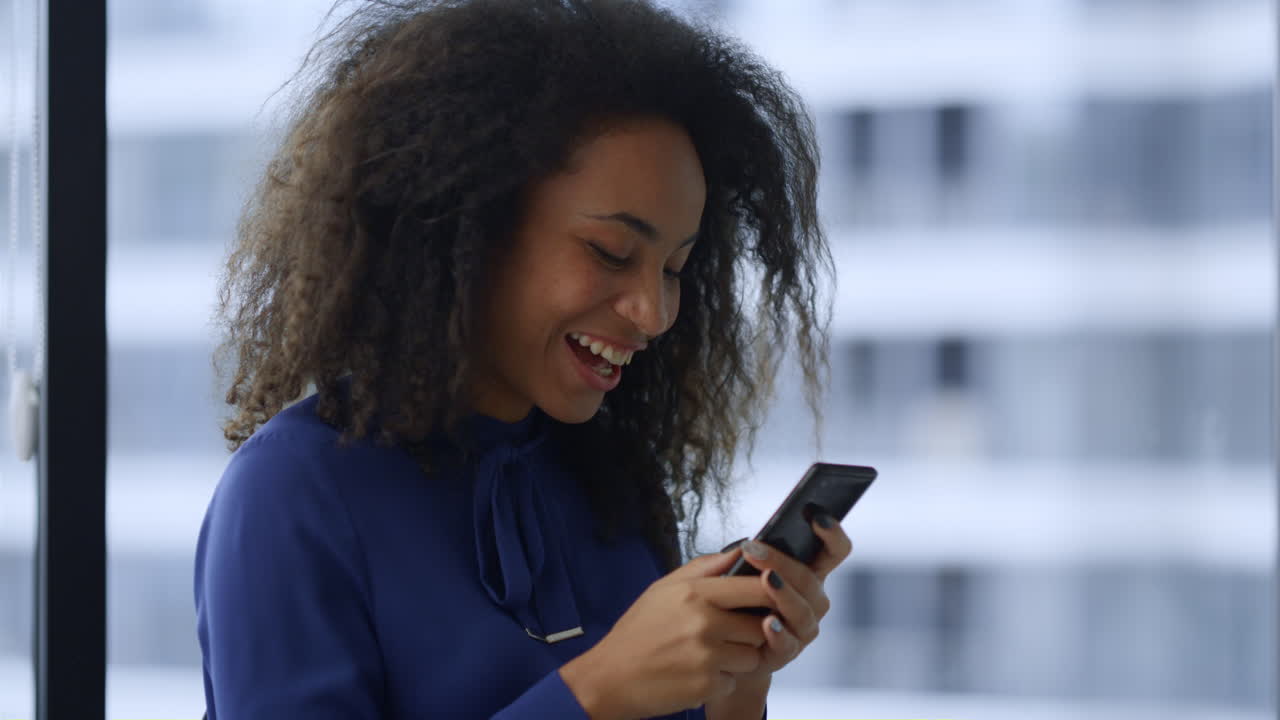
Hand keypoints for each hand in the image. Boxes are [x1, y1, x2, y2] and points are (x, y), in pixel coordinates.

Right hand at [560, 549, 775, 719]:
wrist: (610, 677)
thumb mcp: (663, 588)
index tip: (772, 594)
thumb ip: (704, 567)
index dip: (770, 591)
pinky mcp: (707, 686)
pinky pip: (733, 681)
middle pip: (759, 625)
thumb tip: (739, 550)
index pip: (755, 587)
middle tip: (727, 633)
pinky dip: (720, 680)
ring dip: (736, 658)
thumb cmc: (636, 634)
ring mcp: (707, 656)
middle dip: (749, 631)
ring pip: (751, 657)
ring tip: (707, 655)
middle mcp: (703, 623)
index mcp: (694, 593)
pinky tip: (696, 673)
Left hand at [729, 513, 853, 675]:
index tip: (817, 517)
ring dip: (785, 594)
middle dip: (783, 562)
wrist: (719, 647)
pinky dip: (779, 633)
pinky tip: (767, 623)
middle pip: (810, 579)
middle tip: (754, 550)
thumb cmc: (728, 602)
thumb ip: (733, 559)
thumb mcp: (725, 575)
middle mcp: (811, 600)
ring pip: (803, 611)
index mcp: (806, 573)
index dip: (832, 534)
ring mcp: (801, 628)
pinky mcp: (785, 653)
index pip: (833, 551)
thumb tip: (743, 543)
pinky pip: (788, 644)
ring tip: (767, 581)